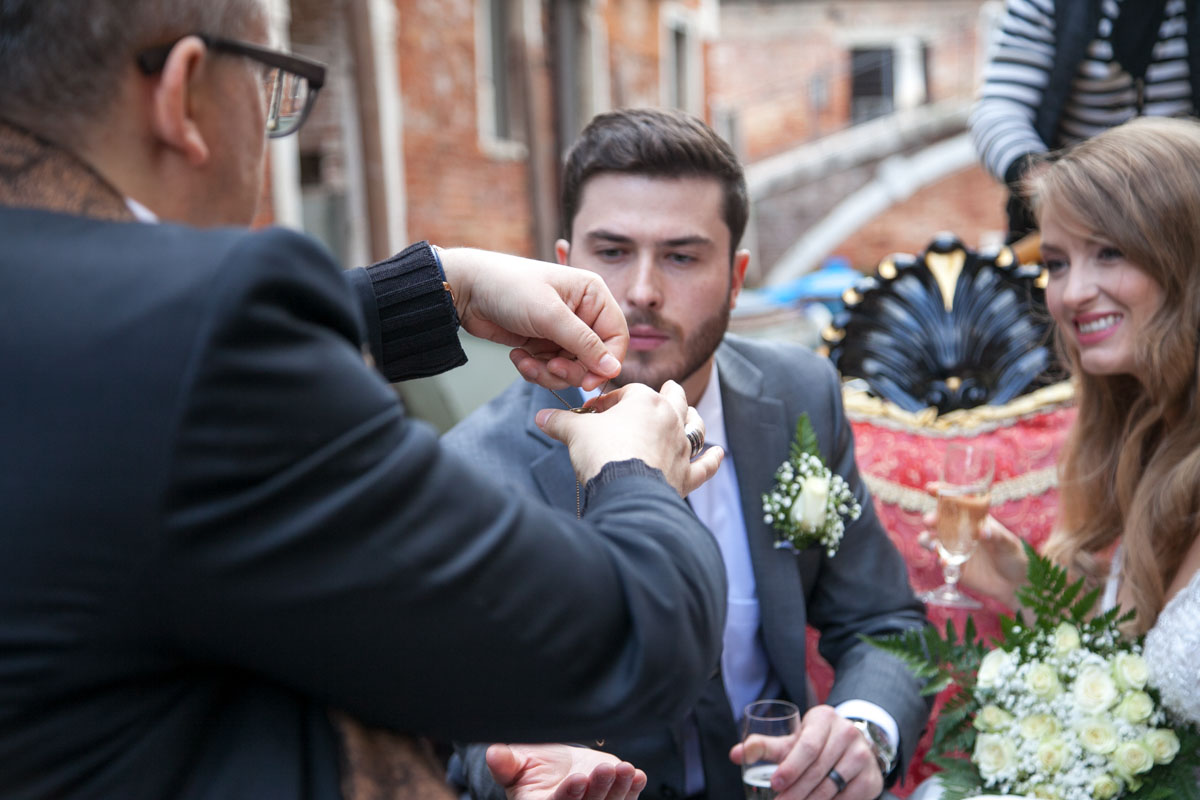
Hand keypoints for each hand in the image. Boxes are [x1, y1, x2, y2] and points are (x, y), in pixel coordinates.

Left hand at [439, 248, 626, 390]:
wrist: (467, 290)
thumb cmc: (509, 288)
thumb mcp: (550, 315)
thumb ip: (584, 343)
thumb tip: (614, 368)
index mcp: (594, 295)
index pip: (616, 337)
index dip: (606, 363)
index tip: (588, 382)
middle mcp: (582, 313)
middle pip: (594, 359)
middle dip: (571, 370)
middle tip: (549, 368)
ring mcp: (562, 330)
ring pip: (571, 369)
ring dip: (548, 373)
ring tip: (526, 362)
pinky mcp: (544, 343)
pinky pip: (550, 369)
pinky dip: (535, 370)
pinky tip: (518, 357)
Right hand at [486, 743, 646, 799]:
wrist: (556, 766)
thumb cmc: (531, 766)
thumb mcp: (515, 763)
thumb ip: (506, 763)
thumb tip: (493, 753)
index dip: (569, 795)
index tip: (578, 778)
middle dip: (598, 790)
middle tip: (604, 769)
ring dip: (619, 790)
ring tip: (625, 770)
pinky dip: (632, 790)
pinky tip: (637, 777)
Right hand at [535, 380, 722, 493]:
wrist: (624, 490)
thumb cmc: (603, 454)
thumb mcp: (575, 433)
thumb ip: (560, 422)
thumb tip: (541, 418)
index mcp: (646, 401)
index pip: (629, 393)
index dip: (611, 401)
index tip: (594, 412)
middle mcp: (670, 419)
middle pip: (674, 398)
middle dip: (668, 392)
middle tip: (666, 388)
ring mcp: (681, 447)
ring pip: (695, 426)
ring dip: (693, 419)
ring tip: (690, 414)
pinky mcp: (686, 475)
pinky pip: (704, 465)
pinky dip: (711, 460)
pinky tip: (718, 454)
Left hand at [729, 705, 881, 799]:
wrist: (851, 745)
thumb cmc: (813, 743)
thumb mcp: (790, 740)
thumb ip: (763, 746)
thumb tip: (734, 755)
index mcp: (824, 719)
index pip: (806, 746)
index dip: (790, 767)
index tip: (775, 784)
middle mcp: (847, 733)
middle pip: (818, 769)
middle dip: (796, 793)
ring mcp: (862, 755)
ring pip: (833, 786)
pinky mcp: (871, 777)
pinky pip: (849, 798)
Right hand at [920, 492, 1026, 607]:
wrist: (1015, 584)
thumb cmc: (1014, 557)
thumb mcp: (1010, 543)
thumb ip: (997, 536)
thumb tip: (982, 530)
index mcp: (974, 519)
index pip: (956, 502)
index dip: (942, 493)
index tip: (931, 489)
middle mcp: (961, 531)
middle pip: (939, 520)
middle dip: (931, 518)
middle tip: (929, 521)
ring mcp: (955, 548)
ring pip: (931, 539)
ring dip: (927, 539)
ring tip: (933, 544)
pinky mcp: (954, 566)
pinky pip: (941, 561)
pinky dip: (941, 561)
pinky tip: (947, 564)